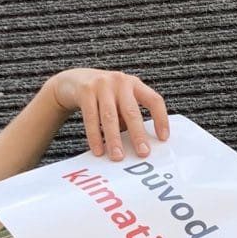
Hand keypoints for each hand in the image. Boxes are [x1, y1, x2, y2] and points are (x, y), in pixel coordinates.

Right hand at [47, 68, 170, 159]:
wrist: (73, 80)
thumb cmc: (103, 95)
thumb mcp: (120, 99)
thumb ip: (129, 116)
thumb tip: (139, 144)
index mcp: (134, 84)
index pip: (154, 100)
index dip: (161, 119)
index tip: (164, 138)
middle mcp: (120, 82)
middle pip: (132, 111)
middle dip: (138, 134)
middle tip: (142, 153)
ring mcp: (102, 85)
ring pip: (110, 117)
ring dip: (114, 139)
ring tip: (117, 156)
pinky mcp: (85, 91)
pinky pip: (91, 118)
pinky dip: (95, 136)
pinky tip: (98, 149)